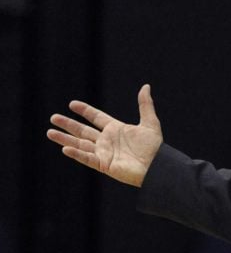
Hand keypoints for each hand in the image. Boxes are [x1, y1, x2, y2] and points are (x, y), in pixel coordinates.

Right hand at [47, 84, 162, 186]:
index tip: (72, 104)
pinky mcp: (104, 165)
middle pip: (83, 131)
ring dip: (65, 138)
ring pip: (80, 144)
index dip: (85, 111)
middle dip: (68, 124)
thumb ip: (145, 105)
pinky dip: (76, 154)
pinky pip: (87, 158)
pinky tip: (65, 148)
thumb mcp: (150, 123)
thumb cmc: (155, 147)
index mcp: (116, 130)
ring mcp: (104, 153)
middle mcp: (107, 141)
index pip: (96, 118)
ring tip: (50, 132)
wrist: (158, 166)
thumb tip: (146, 86)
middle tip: (53, 117)